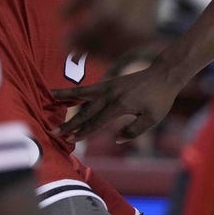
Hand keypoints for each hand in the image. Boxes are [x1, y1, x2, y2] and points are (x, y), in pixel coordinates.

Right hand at [52, 61, 179, 141]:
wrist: (165, 74)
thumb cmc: (161, 98)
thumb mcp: (153, 118)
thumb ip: (134, 131)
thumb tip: (115, 140)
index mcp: (121, 105)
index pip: (98, 122)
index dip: (84, 132)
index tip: (70, 140)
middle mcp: (111, 94)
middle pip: (86, 111)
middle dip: (70, 123)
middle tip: (54, 132)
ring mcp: (109, 86)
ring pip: (83, 94)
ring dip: (65, 98)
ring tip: (48, 98)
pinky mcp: (110, 82)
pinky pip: (89, 88)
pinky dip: (75, 91)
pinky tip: (64, 92)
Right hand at [63, 0, 158, 56]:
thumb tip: (114, 22)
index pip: (144, 34)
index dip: (120, 52)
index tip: (96, 55)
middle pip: (129, 33)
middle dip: (101, 51)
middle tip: (75, 51)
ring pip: (110, 18)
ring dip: (85, 36)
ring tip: (67, 40)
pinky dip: (74, 11)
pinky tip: (62, 14)